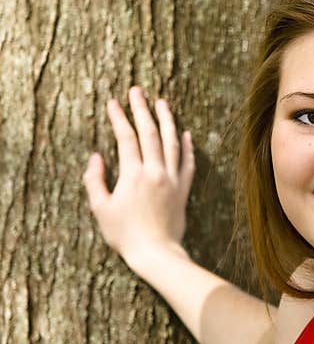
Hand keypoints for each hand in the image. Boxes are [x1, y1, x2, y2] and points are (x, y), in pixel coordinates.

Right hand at [82, 86, 194, 271]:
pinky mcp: (183, 190)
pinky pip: (188, 163)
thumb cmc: (125, 234)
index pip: (126, 138)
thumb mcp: (100, 208)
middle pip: (150, 133)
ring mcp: (172, 180)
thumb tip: (96, 157)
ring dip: (167, 120)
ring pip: (172, 143)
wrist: (156, 253)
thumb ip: (94, 180)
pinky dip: (187, 147)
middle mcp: (155, 172)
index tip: (113, 102)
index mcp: (133, 175)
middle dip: (142, 109)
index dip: (119, 117)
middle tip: (137, 90)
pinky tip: (186, 134)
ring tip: (162, 102)